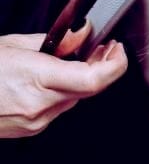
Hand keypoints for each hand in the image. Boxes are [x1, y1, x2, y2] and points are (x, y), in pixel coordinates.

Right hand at [0, 25, 127, 138]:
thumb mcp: (16, 44)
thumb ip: (57, 42)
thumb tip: (84, 34)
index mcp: (35, 78)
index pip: (94, 79)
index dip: (115, 65)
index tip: (118, 50)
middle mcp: (38, 104)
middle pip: (90, 88)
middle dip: (102, 67)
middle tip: (105, 48)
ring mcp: (35, 121)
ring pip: (76, 98)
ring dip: (83, 79)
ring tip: (79, 59)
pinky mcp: (30, 129)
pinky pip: (58, 108)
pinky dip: (63, 91)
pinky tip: (56, 78)